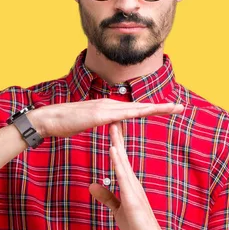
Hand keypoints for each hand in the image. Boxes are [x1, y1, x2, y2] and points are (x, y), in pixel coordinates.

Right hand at [30, 99, 182, 138]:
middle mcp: (109, 105)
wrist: (48, 120)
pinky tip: (148, 112)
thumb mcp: (87, 124)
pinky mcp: (98, 114)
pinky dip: (136, 112)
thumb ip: (100, 122)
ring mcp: (104, 108)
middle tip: (181, 107)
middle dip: (161, 107)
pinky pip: (121, 114)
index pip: (134, 109)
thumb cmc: (64, 124)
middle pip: (140, 106)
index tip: (168, 110)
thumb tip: (110, 124)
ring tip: (173, 108)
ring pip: (135, 108)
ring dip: (155, 108)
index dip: (152, 109)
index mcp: (107, 109)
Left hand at [89, 122, 168, 229]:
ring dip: (117, 143)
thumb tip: (92, 185)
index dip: (114, 140)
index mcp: (128, 183)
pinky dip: (117, 162)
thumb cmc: (137, 228)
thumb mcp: (117, 209)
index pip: (119, 157)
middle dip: (116, 134)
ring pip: (123, 161)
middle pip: (122, 154)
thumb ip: (106, 196)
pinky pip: (123, 177)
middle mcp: (132, 182)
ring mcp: (133, 189)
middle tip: (112, 114)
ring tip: (112, 125)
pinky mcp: (132, 199)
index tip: (110, 124)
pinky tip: (112, 150)